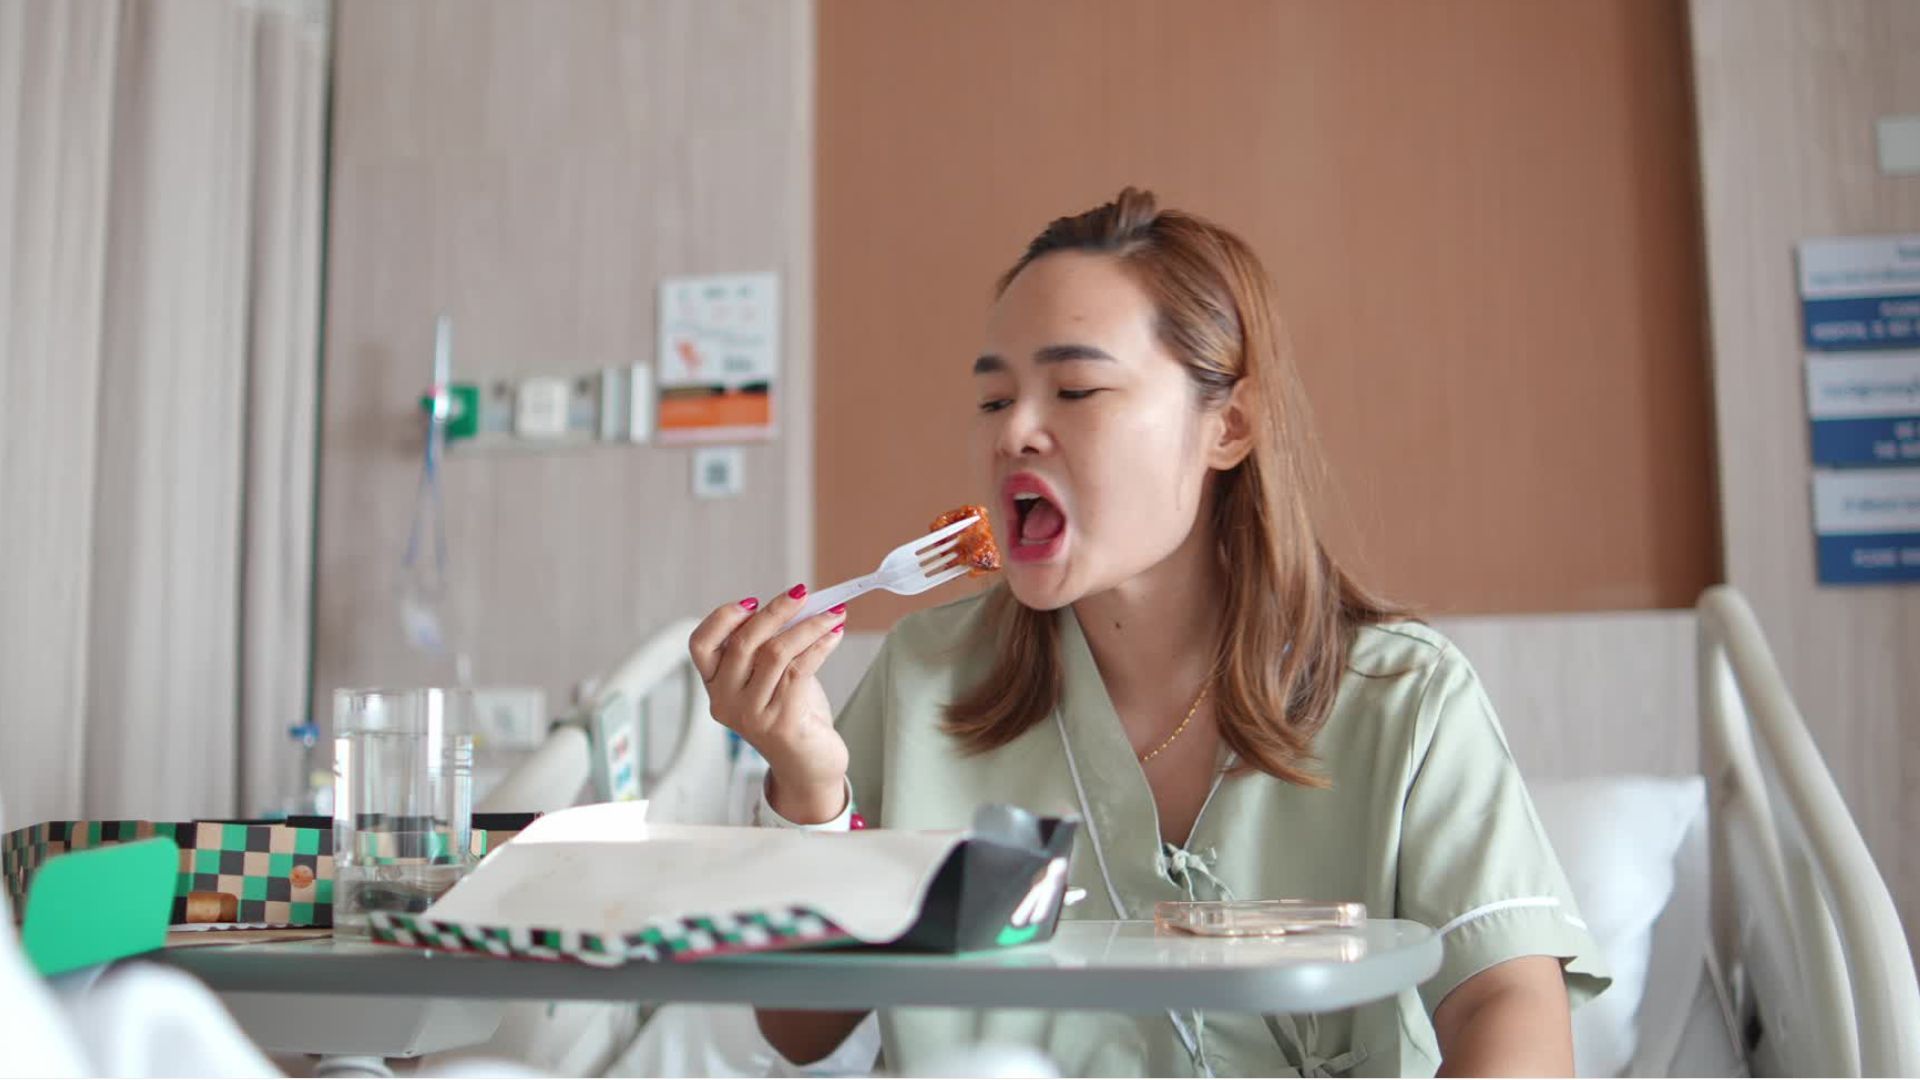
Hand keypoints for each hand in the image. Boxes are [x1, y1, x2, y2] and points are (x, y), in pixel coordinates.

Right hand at [689, 584, 849, 821]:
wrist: (809, 766)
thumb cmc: (792, 713)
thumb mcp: (773, 676)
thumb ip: (772, 645)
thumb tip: (797, 604)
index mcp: (716, 687)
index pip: (701, 645)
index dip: (722, 618)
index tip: (752, 601)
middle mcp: (725, 702)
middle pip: (743, 642)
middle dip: (776, 611)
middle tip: (802, 594)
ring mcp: (751, 715)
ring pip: (776, 653)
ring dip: (809, 626)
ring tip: (833, 614)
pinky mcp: (780, 723)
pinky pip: (800, 669)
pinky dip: (821, 645)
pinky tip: (835, 634)